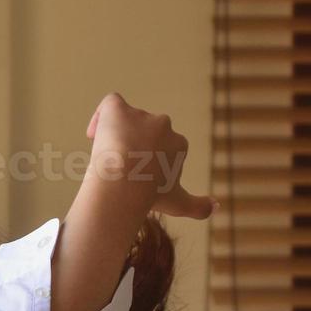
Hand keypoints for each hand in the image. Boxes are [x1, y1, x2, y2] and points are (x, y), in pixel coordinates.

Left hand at [84, 92, 216, 219]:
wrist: (125, 185)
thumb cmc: (149, 196)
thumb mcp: (178, 204)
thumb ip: (199, 206)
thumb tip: (216, 206)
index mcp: (179, 144)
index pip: (160, 148)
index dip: (146, 161)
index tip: (136, 176)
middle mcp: (163, 125)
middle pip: (143, 133)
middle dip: (132, 147)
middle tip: (119, 169)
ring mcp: (140, 115)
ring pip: (125, 121)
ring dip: (116, 136)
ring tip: (106, 159)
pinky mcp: (118, 109)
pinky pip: (111, 103)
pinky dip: (102, 116)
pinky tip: (94, 136)